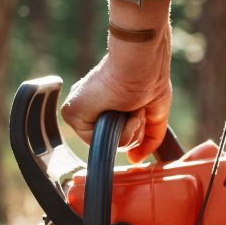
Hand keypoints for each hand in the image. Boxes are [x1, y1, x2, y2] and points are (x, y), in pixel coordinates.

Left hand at [62, 0, 171, 163]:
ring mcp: (79, 110)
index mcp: (103, 103)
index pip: (115, 133)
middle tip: (136, 108)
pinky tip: (121, 111)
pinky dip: (119, 131)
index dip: (134, 129)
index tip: (140, 109)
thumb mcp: (154, 114)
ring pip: (106, 143)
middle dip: (133, 131)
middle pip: (113, 141)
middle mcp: (89, 107)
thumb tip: (135, 159)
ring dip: (129, 131)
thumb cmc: (151, 79)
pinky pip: (97, 142)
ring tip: (131, 107)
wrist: (142, 65)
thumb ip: (148, 138)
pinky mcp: (71, 113)